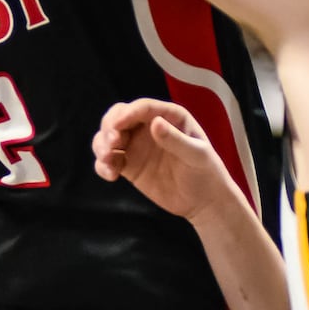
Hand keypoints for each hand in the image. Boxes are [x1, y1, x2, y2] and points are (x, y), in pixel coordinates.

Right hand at [93, 99, 236, 222]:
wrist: (204, 201)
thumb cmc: (207, 172)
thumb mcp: (197, 155)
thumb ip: (176, 140)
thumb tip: (155, 123)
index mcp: (169, 116)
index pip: (143, 108)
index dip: (128, 114)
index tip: (118, 126)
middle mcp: (148, 127)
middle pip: (119, 117)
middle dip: (109, 127)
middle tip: (112, 144)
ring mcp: (137, 146)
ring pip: (108, 137)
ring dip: (101, 145)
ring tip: (108, 159)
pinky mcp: (129, 166)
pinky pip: (109, 160)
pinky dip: (103, 165)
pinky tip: (111, 175)